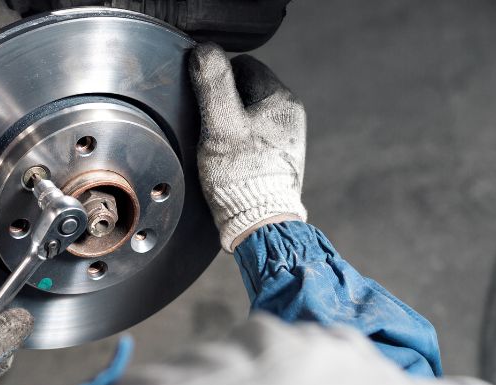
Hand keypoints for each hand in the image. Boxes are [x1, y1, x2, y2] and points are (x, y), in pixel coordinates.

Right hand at [188, 42, 306, 251]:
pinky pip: (255, 136)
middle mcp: (290, 115)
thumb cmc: (241, 176)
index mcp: (281, 99)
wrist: (260, 223)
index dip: (218, 78)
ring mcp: (287, 137)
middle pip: (247, 89)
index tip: (205, 100)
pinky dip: (240, 142)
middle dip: (224, 102)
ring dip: (231, 123)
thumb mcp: (220, 125)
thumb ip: (213, 85)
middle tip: (210, 126)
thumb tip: (206, 50)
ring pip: (250, 113)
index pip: (243, 65)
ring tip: (220, 146)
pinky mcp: (281, 157)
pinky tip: (231, 160)